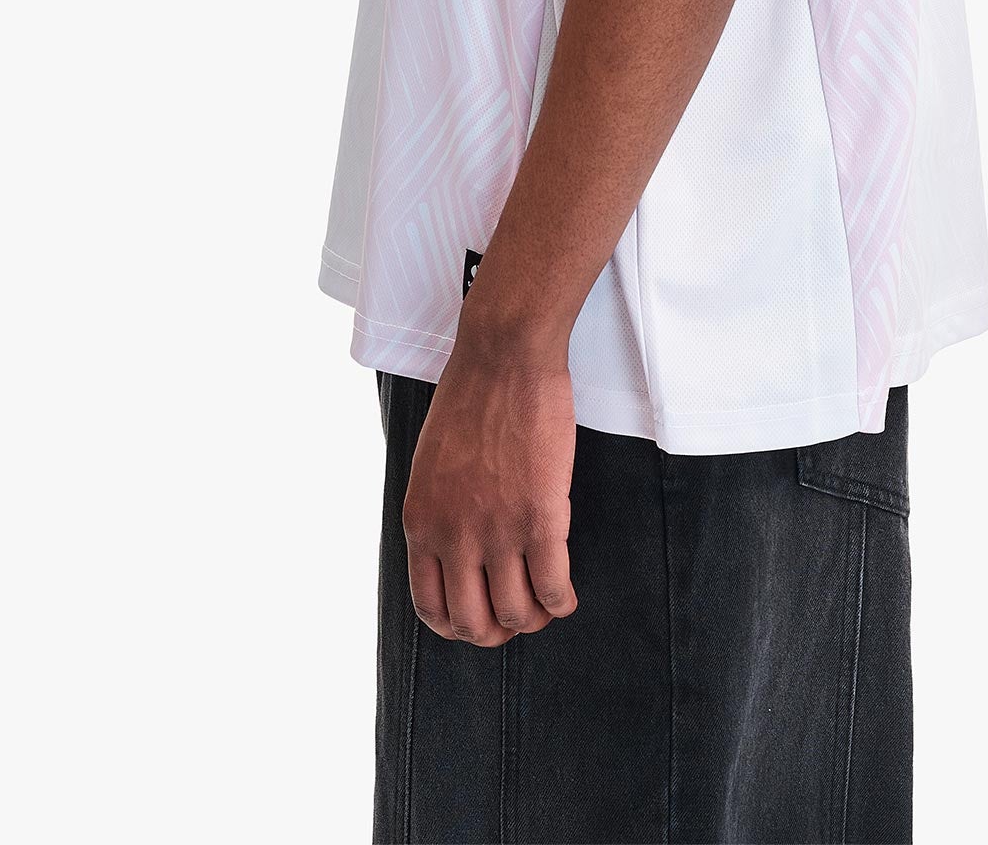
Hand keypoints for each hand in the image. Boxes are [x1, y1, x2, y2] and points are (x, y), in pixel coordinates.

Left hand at [400, 327, 578, 646]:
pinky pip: (553, 589)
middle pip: (473, 623)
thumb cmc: (471, 398)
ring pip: (516, 613)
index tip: (479, 618)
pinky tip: (566, 594)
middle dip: (497, 632)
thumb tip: (455, 553)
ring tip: (546, 602)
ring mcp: (497, 530)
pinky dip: (562, 602)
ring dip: (534, 618)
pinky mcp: (541, 518)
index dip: (459, 626)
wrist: (504, 356)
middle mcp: (453, 535)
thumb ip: (438, 513)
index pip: (431, 607)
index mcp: (420, 522)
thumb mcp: (430, 465)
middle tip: (517, 614)